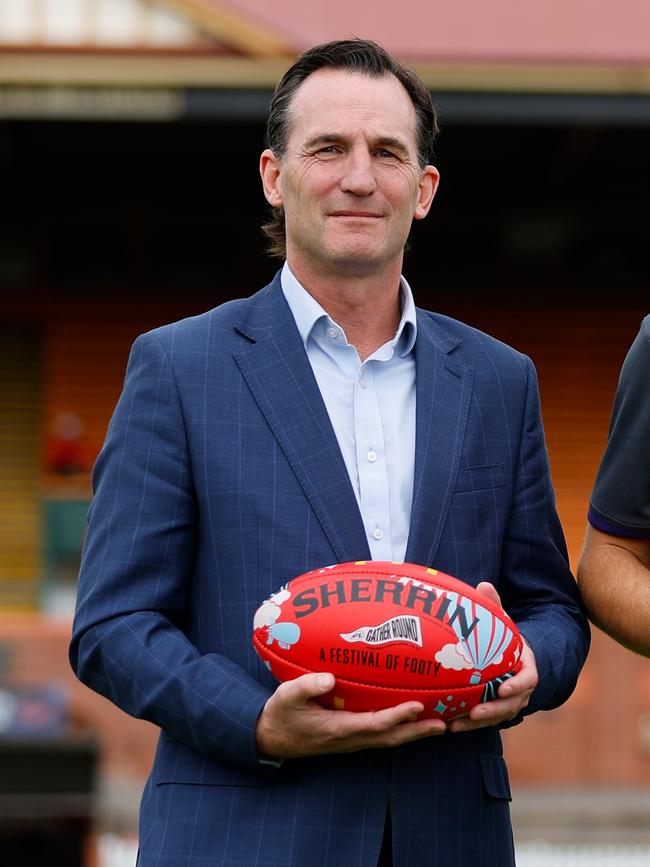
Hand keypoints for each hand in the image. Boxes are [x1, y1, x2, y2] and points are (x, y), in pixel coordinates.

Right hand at [256, 672, 445, 759]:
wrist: (270, 738)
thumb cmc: (280, 714)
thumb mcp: (286, 696)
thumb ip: (307, 686)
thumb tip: (329, 678)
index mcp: (336, 728)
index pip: (374, 724)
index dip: (397, 716)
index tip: (418, 706)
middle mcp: (348, 739)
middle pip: (390, 738)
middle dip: (417, 731)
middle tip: (444, 724)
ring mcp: (350, 742)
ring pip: (388, 740)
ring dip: (414, 734)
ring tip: (439, 725)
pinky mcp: (350, 738)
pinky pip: (380, 737)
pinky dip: (400, 731)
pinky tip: (412, 722)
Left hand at [448, 581, 537, 733]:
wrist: (510, 656)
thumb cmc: (505, 637)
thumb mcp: (503, 621)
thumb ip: (495, 606)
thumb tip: (484, 585)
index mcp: (526, 668)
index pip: (528, 680)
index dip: (518, 686)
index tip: (503, 688)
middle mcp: (521, 690)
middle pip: (511, 705)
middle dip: (493, 711)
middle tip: (475, 713)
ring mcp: (509, 703)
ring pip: (496, 717)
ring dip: (477, 723)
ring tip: (456, 724)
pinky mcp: (494, 711)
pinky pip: (483, 721)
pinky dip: (468, 724)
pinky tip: (449, 725)